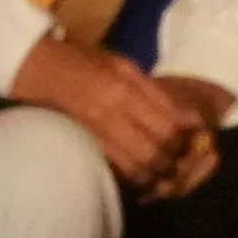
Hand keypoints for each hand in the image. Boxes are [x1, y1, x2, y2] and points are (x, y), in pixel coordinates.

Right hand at [6, 35, 229, 202]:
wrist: (42, 70)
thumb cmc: (86, 61)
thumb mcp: (125, 65)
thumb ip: (157, 93)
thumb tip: (190, 120)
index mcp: (125, 89)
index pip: (168, 125)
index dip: (186, 138)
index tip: (196, 139)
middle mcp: (112, 113)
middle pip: (156, 151)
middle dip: (175, 160)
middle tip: (184, 158)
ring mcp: (99, 131)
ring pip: (138, 166)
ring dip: (158, 173)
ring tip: (168, 169)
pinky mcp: (90, 144)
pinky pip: (119, 168)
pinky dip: (137, 176)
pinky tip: (146, 173)